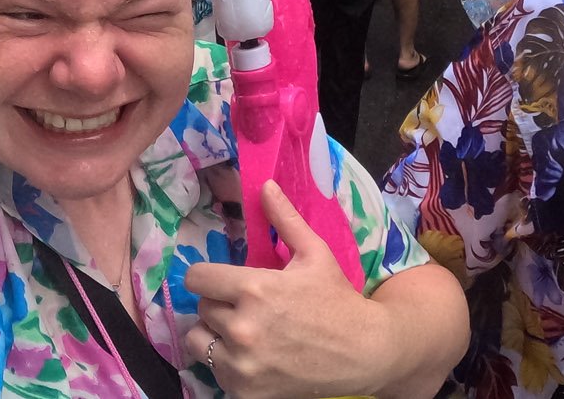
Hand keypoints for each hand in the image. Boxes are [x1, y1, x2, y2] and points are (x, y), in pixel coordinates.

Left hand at [184, 182, 379, 397]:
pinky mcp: (246, 391)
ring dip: (215, 335)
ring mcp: (243, 363)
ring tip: (243, 333)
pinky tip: (252, 357)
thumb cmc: (338, 300)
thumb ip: (284, 220)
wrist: (367, 353)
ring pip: (200, 340)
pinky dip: (227, 365)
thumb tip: (264, 185)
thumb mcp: (315, 254)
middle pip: (202, 308)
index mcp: (255, 288)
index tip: (222, 281)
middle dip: (220, 304)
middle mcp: (243, 326)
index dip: (209, 277)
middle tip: (247, 308)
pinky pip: (214, 371)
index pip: (197, 278)